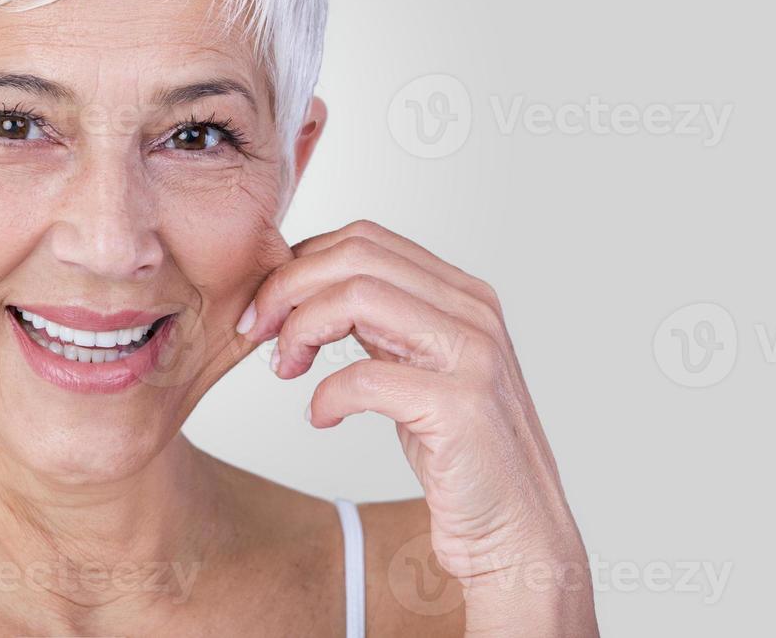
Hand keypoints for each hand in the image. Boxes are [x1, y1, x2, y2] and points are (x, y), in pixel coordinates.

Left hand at [238, 219, 597, 637]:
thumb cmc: (459, 456)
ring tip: (284, 369)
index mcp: (463, 294)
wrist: (519, 535)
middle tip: (256, 331)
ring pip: (358, 297)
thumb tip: (310, 287)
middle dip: (288, 287)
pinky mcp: (461, 407)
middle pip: (356, 256)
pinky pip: (366, 378)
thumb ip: (382, 324)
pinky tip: (319, 418)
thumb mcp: (418, 370)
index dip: (301, 265)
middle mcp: (475, 313)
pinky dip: (325, 396)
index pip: (366, 239)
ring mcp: (474, 356)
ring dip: (300, 329)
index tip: (266, 308)